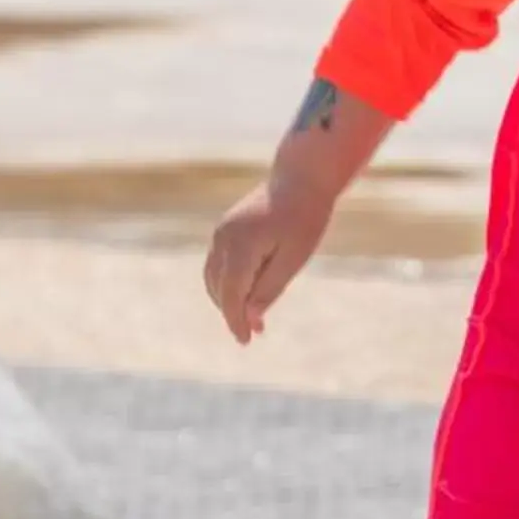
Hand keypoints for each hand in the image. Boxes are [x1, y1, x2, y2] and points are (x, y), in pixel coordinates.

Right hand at [203, 176, 331, 343]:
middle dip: (233, 313)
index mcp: (241, 245)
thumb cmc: (305, 218)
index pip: (231, 294)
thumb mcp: (295, 258)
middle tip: (254, 333)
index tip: (246, 341)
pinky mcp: (225, 229)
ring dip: (227, 299)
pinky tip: (247, 293)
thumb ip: (270, 288)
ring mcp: (221, 232)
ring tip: (251, 318)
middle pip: (219, 288)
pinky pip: (218, 264)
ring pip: (214, 277)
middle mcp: (224, 238)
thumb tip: (250, 318)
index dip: (236, 320)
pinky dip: (227, 282)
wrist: (302, 178)